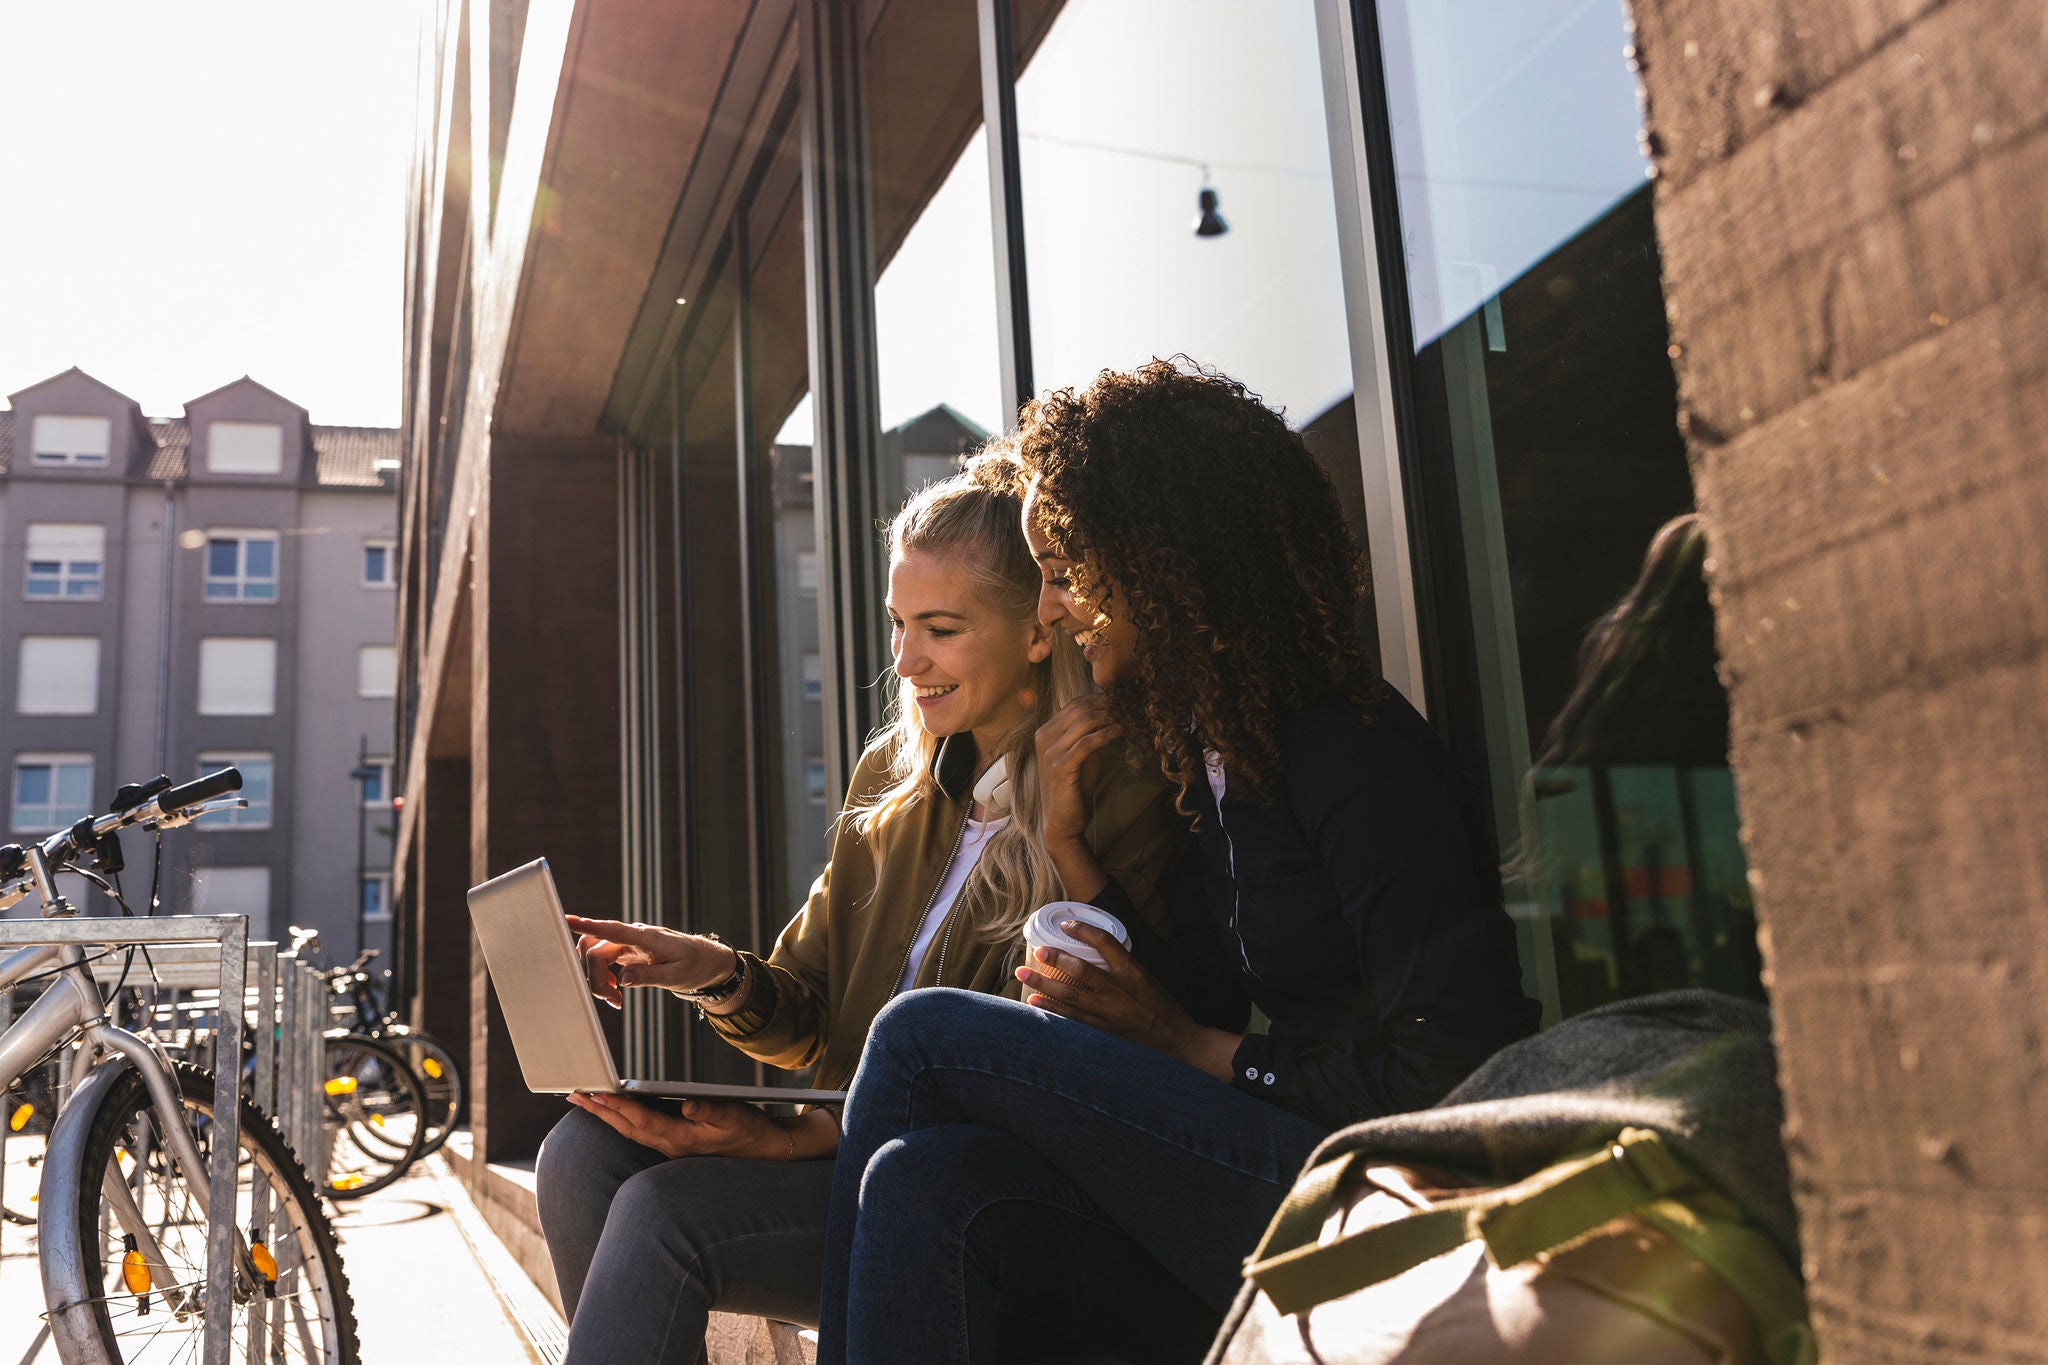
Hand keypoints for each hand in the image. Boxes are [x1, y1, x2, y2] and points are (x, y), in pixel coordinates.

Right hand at [563, 915, 736, 1008]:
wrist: (708, 961)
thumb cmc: (696, 966)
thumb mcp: (677, 976)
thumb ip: (649, 977)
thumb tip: (622, 980)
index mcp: (647, 938)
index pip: (613, 929)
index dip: (589, 925)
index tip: (567, 919)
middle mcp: (634, 937)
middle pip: (597, 951)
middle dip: (596, 977)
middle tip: (614, 1000)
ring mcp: (629, 943)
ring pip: (597, 956)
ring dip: (598, 979)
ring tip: (616, 998)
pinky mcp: (628, 952)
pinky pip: (605, 961)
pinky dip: (604, 978)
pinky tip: (617, 992)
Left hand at [565, 1092, 786, 1159]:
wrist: (764, 1151)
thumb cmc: (749, 1131)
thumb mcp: (734, 1117)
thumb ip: (711, 1111)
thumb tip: (689, 1105)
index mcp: (681, 1137)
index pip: (640, 1120)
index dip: (616, 1106)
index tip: (594, 1093)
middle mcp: (670, 1143)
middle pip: (626, 1127)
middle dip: (599, 1111)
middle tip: (574, 1094)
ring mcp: (671, 1144)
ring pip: (631, 1129)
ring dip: (607, 1114)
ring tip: (586, 1099)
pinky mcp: (675, 1139)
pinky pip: (641, 1128)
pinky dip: (624, 1117)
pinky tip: (616, 1108)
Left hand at [1015, 923, 1239, 1081]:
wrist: (1178, 1042)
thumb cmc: (1163, 1007)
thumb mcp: (1147, 979)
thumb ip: (1122, 967)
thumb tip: (1092, 954)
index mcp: (1133, 972)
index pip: (1106, 942)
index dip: (1084, 930)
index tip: (1066, 925)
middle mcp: (1120, 990)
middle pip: (1081, 970)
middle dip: (1056, 959)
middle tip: (1037, 951)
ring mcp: (1110, 1013)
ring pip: (1071, 996)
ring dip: (1044, 985)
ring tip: (1024, 975)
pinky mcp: (1104, 1031)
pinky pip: (1072, 1019)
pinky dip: (1052, 1010)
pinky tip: (1035, 1002)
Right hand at [1035, 697, 1121, 897]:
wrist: (1062, 820)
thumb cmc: (1073, 787)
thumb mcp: (1080, 755)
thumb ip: (1088, 735)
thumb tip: (1112, 715)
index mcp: (1045, 732)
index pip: (1074, 705)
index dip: (1099, 699)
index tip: (1121, 699)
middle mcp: (1044, 738)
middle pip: (1079, 709)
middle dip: (1106, 705)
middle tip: (1128, 706)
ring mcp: (1050, 752)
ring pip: (1084, 722)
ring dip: (1110, 717)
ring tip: (1128, 717)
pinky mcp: (1062, 766)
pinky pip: (1088, 743)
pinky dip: (1107, 734)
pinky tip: (1121, 732)